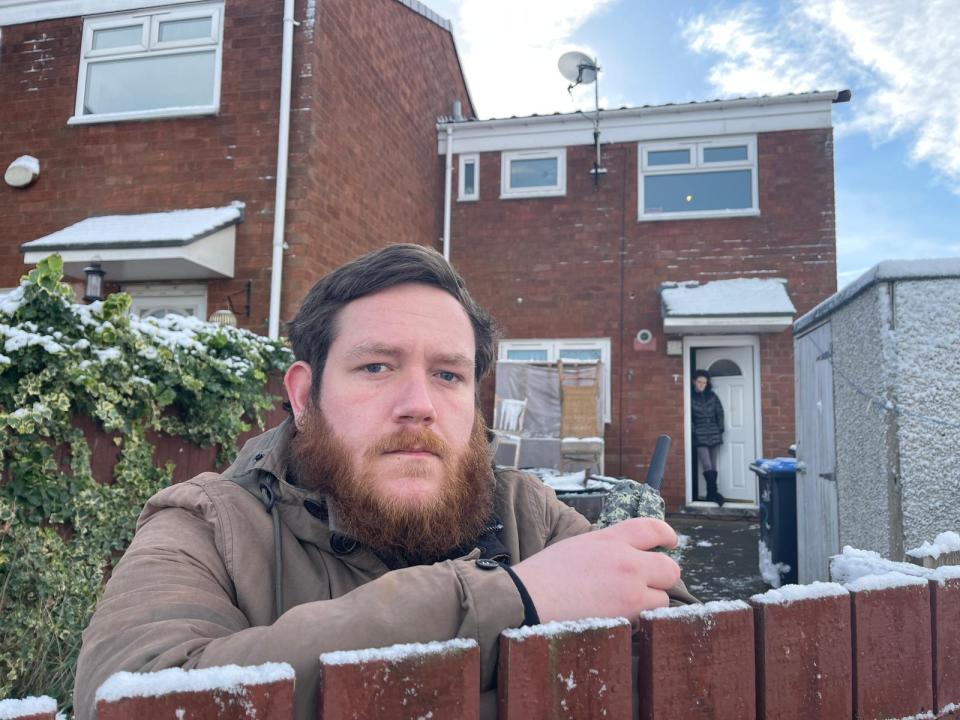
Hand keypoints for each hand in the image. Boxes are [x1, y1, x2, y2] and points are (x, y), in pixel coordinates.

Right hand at [511, 518, 680, 622]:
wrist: (527, 599)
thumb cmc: (546, 575)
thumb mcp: (579, 546)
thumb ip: (608, 547)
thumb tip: (628, 555)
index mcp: (610, 539)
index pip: (652, 528)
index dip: (666, 534)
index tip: (670, 542)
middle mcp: (626, 561)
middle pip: (669, 568)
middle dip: (663, 577)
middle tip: (650, 583)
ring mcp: (629, 589)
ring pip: (663, 599)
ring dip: (649, 603)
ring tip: (624, 606)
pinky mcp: (627, 616)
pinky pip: (648, 620)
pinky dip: (638, 622)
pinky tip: (616, 618)